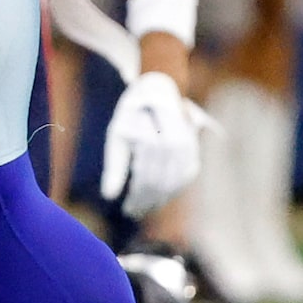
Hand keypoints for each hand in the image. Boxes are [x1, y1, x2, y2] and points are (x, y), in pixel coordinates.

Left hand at [100, 70, 206, 219]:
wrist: (159, 90)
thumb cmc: (132, 112)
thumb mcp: (117, 135)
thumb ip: (114, 166)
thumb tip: (107, 196)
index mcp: (156, 140)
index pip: (147, 179)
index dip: (137, 197)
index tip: (125, 209)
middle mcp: (177, 145)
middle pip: (160, 184)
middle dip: (146, 201)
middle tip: (132, 213)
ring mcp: (189, 149)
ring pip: (173, 184)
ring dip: (158, 200)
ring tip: (143, 209)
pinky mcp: (194, 153)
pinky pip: (184, 179)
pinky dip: (171, 191)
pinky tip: (158, 200)